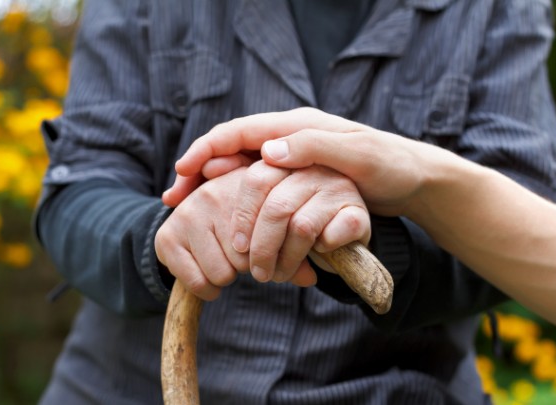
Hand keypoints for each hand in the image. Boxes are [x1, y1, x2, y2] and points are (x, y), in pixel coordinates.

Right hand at [155, 167, 318, 299]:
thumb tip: (311, 279)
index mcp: (247, 183)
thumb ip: (293, 247)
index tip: (271, 259)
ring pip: (224, 273)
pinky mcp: (167, 236)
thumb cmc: (241, 221)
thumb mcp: (269, 224)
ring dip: (227, 277)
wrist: (187, 215)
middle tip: (242, 257)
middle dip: (248, 266)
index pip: (273, 233)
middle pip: (248, 258)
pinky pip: (199, 282)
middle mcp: (215, 192)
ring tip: (224, 261)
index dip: (273, 255)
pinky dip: (207, 289)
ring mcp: (189, 212)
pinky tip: (208, 274)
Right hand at [165, 107, 435, 217]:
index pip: (239, 132)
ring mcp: (291, 157)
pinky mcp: (297, 177)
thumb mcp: (357, 154)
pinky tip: (225, 216)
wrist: (413, 178)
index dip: (206, 150)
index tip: (182, 172)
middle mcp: (288, 138)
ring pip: (239, 168)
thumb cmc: (389, 164)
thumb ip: (313, 147)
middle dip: (199, 170)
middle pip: (230, 149)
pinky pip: (255, 184)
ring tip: (187, 207)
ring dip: (211, 186)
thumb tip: (267, 151)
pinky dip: (235, 197)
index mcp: (296, 126)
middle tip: (174, 198)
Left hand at [230, 160, 369, 283]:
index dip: (242, 216)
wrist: (343, 240)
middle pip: (276, 206)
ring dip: (286, 260)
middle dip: (262, 247)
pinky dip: (319, 254)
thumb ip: (236, 196)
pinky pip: (330, 237)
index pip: (256, 179)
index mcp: (287, 161)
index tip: (237, 247)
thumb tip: (197, 178)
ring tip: (278, 275)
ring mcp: (338, 188)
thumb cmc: (295, 225)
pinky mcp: (358, 212)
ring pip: (300, 226)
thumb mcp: (264, 210)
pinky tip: (317, 256)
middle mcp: (313, 168)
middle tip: (257, 273)